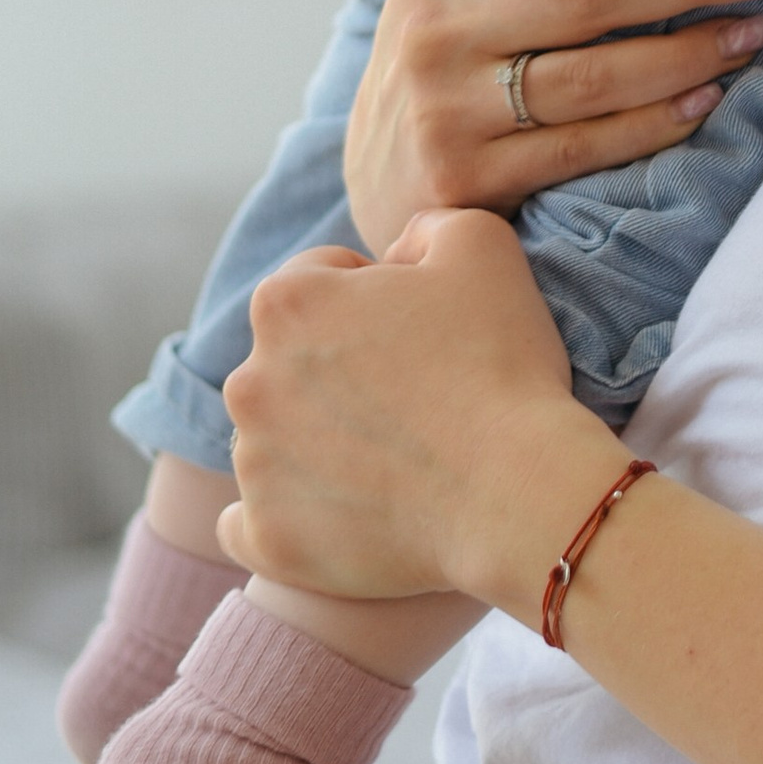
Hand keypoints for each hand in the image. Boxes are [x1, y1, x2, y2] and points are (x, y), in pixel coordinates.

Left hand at [217, 213, 619, 614]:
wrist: (514, 490)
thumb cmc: (500, 362)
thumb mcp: (481, 243)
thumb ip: (424, 226)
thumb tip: (397, 255)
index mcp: (286, 302)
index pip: (322, 277)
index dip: (380, 294)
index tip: (426, 329)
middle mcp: (248, 381)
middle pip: (290, 359)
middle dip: (339, 368)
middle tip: (416, 394)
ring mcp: (253, 467)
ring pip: (274, 437)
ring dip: (318, 439)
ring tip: (398, 457)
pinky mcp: (267, 537)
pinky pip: (249, 524)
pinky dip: (287, 515)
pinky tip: (337, 510)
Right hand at [343, 0, 762, 251]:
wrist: (378, 198)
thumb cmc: (445, 76)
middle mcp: (434, 26)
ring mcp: (448, 107)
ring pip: (598, 74)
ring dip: (692, 51)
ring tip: (756, 30)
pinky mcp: (471, 179)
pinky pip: (589, 145)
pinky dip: (658, 120)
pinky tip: (708, 97)